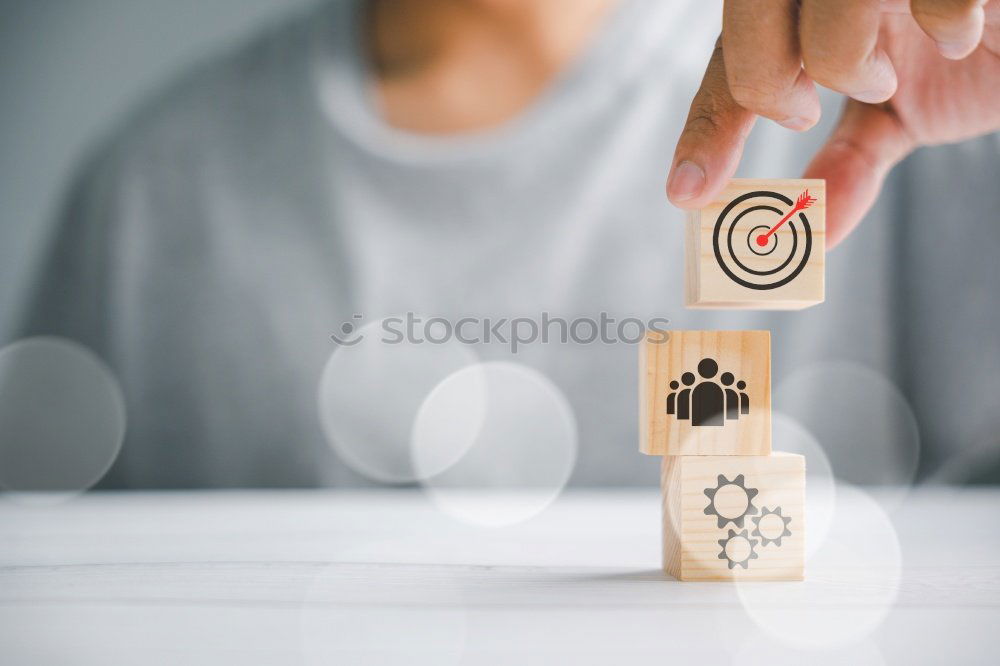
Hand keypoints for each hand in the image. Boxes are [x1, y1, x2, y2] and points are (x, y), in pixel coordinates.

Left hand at [666, 0, 999, 247]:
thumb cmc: (973, 56)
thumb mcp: (900, 117)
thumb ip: (851, 163)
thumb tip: (816, 231)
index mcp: (808, 10)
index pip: (731, 61)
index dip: (706, 127)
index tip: (687, 192)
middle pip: (751, 9)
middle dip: (761, 78)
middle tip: (798, 116)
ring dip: (846, 59)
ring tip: (885, 79)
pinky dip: (938, 25)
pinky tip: (959, 38)